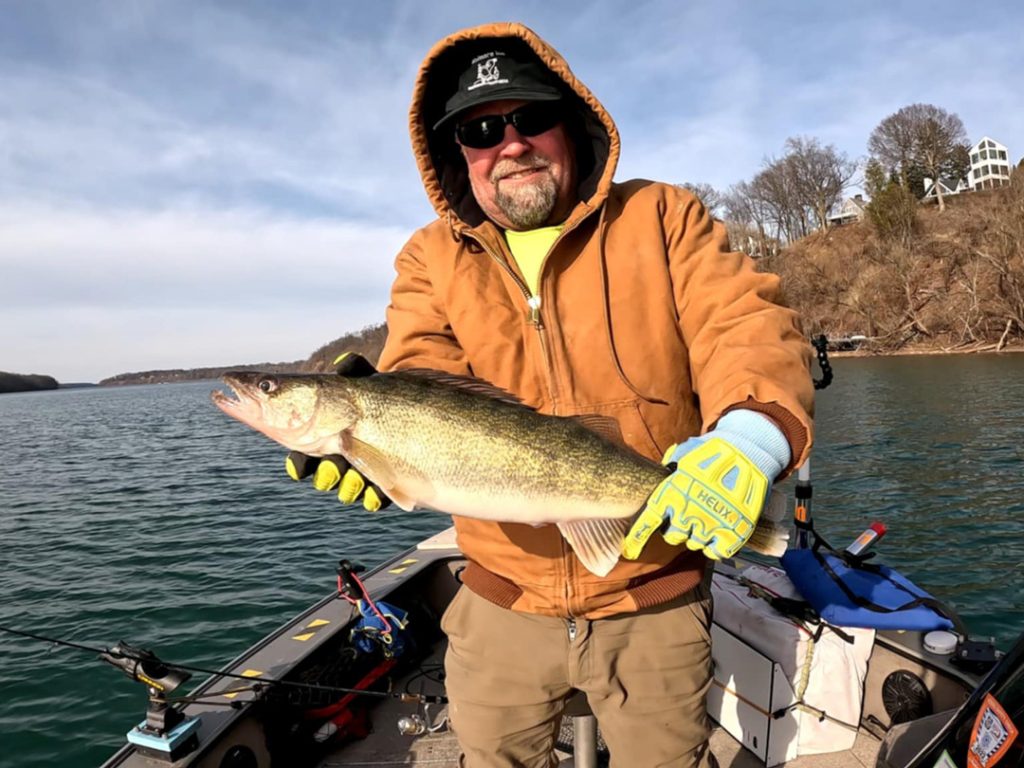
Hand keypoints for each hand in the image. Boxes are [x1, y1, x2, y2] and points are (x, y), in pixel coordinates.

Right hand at [282, 351, 390, 511]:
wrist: (421, 412)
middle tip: (334, 468)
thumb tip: (344, 363)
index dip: (299, 464)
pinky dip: (373, 497)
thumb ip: (353, 370)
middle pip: (325, 475)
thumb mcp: (369, 379)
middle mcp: (343, 457)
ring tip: (355, 477)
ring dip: (348, 485)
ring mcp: (365, 473)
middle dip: (326, 475)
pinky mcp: (388, 485)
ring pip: (347, 489)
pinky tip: (375, 493)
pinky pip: (375, 499)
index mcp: (328, 436)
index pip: (304, 454)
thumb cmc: (385, 396)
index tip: (300, 467)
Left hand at [622, 410, 789, 560]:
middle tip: (686, 517)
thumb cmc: (711, 451)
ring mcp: (712, 523)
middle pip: (672, 536)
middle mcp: (689, 511)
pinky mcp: (734, 532)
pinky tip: (717, 534)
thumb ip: (668, 475)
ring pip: (694, 543)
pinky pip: (716, 552)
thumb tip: (655, 481)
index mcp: (673, 492)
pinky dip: (715, 546)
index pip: (649, 521)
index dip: (637, 538)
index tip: (629, 550)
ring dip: (697, 534)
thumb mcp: (682, 457)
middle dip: (676, 528)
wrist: (747, 450)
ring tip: (707, 518)